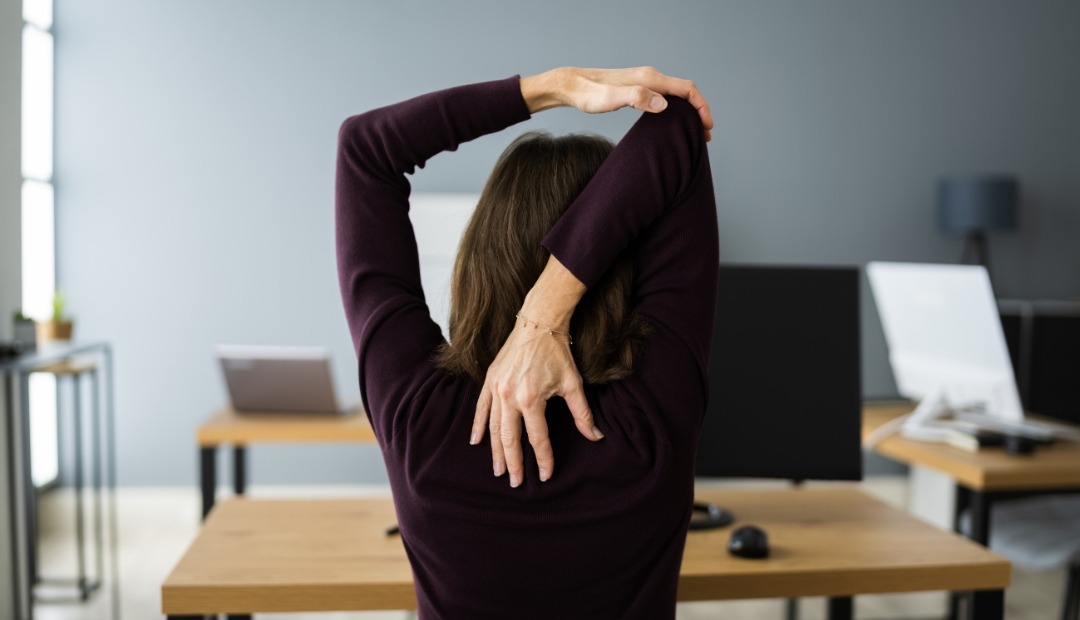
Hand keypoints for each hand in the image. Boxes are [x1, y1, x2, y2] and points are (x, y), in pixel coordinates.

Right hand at [470, 256, 598, 487]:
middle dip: (514, 463)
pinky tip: (477, 442)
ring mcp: (496, 389)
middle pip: (510, 439)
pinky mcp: (490, 380)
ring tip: (498, 470)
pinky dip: (479, 426)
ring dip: (495, 451)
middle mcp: (509, 396)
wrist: (538, 323)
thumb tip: (596, 437)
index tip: (545, 476)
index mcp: (531, 399)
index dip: (543, 459)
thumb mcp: (573, 384)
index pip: (538, 438)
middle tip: (516, 483)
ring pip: (494, 428)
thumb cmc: (558, 353)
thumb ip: (582, 414)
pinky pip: (481, 409)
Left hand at [520, 66, 713, 140]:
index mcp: (650, 79)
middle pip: (685, 92)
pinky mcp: (637, 88)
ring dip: (688, 112)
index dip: (701, 107)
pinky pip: (664, 97)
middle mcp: (650, 77)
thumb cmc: (588, 94)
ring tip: (693, 132)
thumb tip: (663, 104)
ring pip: (675, 95)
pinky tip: (671, 123)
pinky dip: (675, 110)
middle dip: (699, 112)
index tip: (708, 126)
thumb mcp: (611, 99)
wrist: (571, 85)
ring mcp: (644, 82)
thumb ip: (637, 98)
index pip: (687, 90)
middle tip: (705, 136)